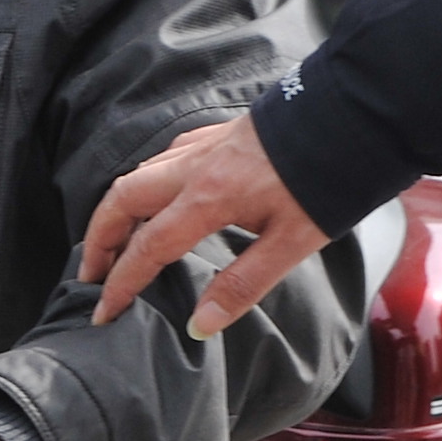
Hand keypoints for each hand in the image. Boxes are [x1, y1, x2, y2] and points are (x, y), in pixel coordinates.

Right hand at [77, 113, 335, 338]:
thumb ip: (242, 284)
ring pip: (137, 176)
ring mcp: (202, 146)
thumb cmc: (326, 181)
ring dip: (116, 211)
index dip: (120, 283)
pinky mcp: (215, 135)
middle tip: (90, 276)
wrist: (351, 117)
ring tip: (113, 244)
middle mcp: (193, 168)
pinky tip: (157, 200)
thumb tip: (200, 323)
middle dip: (97, 240)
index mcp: (208, 199)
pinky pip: (162, 159)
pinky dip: (143, 185)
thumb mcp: (292, 243)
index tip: (103, 312)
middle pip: (121, 200)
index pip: (146, 248)